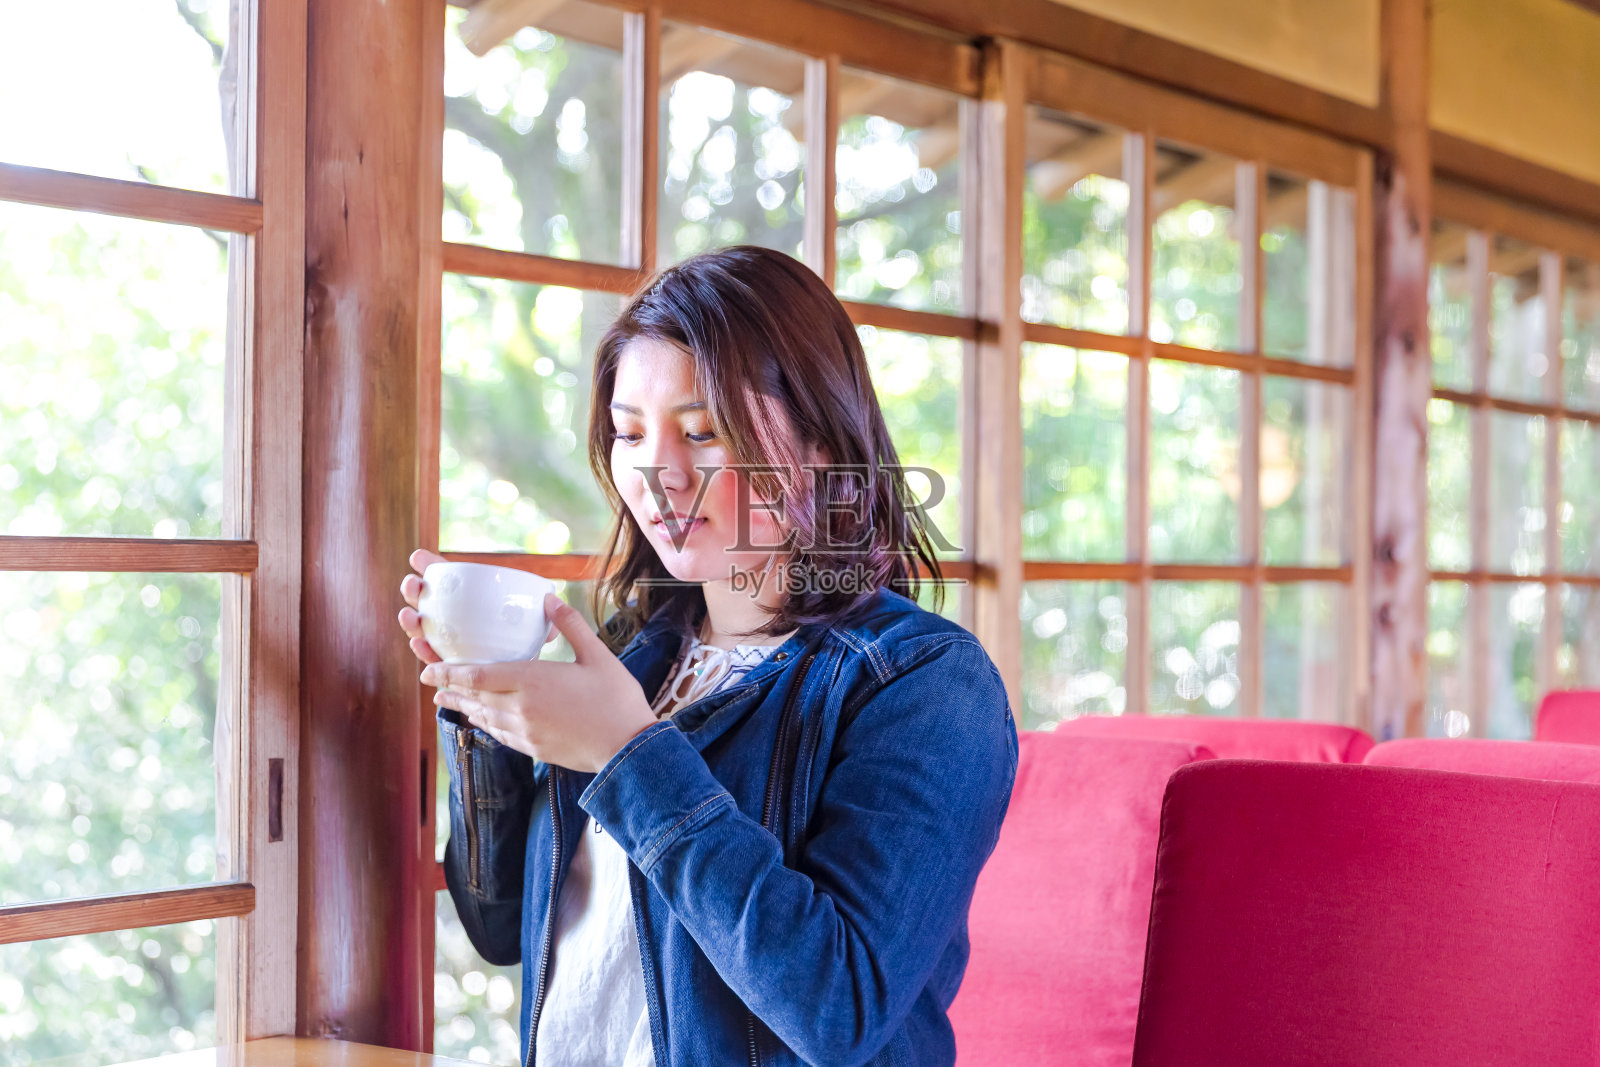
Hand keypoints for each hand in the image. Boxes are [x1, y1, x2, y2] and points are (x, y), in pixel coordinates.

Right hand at [397, 548, 559, 665]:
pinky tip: (419, 644)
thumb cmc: (523, 642)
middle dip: (412, 589)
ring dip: (410, 620)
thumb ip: (545, 618)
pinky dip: (423, 650)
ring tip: (410, 616)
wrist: (519, 679)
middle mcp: (449, 616)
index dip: (429, 565)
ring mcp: (444, 639)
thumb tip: (550, 603)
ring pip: (420, 627)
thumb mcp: (533, 628)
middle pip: (424, 598)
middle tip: (413, 585)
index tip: (418, 556)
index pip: (445, 577)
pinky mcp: (446, 664)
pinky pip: (431, 657)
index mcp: (467, 599)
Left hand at [421, 593, 658, 772]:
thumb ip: (571, 626)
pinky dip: (485, 725)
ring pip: (484, 718)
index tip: (429, 670)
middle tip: (431, 684)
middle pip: (475, 698)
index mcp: (533, 681)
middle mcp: (521, 708)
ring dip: (463, 708)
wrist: (627, 748)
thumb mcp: (597, 656)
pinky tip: (481, 721)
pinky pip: (499, 734)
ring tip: (446, 702)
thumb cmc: (616, 700)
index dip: (450, 673)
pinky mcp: (533, 748)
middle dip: (451, 690)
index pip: (479, 676)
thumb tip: (550, 599)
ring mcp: (525, 731)